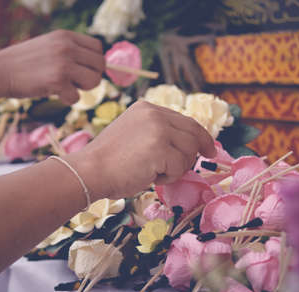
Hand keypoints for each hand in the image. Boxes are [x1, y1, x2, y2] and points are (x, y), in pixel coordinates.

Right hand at [0, 30, 104, 103]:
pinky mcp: (58, 81)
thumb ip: (70, 51)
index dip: (94, 62)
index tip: (83, 71)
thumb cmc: (24, 63)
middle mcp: (67, 47)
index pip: (98, 48)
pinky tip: (53, 93)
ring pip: (94, 81)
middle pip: (100, 65)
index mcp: (65, 36)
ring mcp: (63, 63)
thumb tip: (96, 66)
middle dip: (91, 77)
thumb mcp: (49, 46)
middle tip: (74, 82)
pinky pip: (77, 97)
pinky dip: (67, 100)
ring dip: (82, 89)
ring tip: (65, 87)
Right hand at [66, 101, 216, 199]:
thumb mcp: (134, 135)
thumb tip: (189, 145)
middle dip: (199, 150)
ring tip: (157, 172)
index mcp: (147, 108)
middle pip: (193, 132)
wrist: (90, 170)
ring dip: (178, 167)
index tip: (208, 148)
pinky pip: (179, 167)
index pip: (184, 120)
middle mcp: (154, 114)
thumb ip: (157, 133)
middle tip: (201, 162)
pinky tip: (151, 177)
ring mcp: (158, 129)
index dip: (199, 135)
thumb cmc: (109, 161)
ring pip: (190, 151)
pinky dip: (169, 177)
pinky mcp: (160, 148)